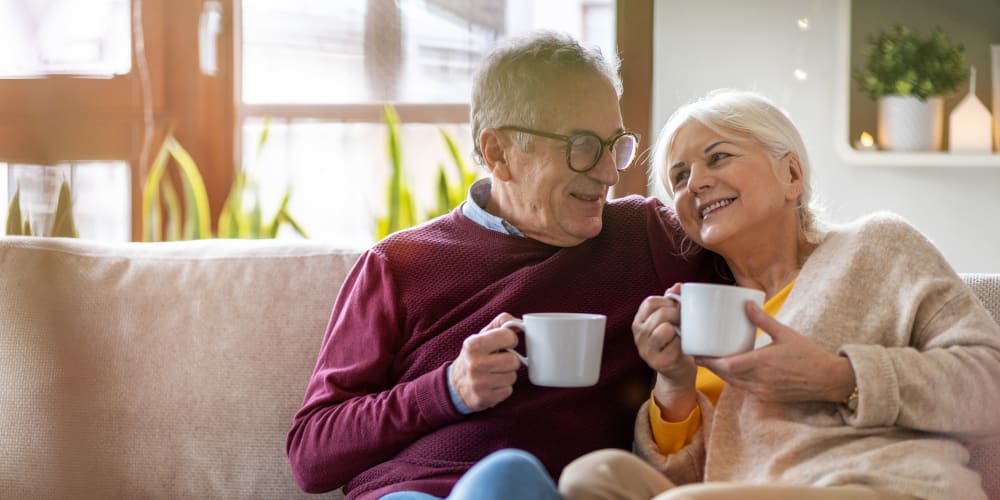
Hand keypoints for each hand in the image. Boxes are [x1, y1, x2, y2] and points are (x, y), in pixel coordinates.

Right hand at [450, 313, 522, 411]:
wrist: (455, 385)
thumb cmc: (474, 356)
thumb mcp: (482, 336)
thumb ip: (501, 323)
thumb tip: (520, 323)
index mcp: (473, 344)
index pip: (508, 336)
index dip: (510, 340)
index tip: (505, 343)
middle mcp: (475, 364)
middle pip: (513, 360)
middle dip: (510, 360)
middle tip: (499, 361)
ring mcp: (479, 383)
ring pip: (512, 376)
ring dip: (507, 375)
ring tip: (495, 373)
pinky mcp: (484, 398)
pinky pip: (508, 391)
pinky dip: (503, 388)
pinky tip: (493, 385)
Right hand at [633, 284, 697, 418]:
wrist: (677, 372)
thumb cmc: (674, 342)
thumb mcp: (669, 321)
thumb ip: (670, 303)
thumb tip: (677, 285)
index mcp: (639, 322)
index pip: (650, 302)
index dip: (667, 301)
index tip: (676, 307)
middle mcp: (639, 336)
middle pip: (659, 314)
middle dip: (677, 314)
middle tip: (684, 320)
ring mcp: (647, 350)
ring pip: (664, 329)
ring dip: (678, 329)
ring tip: (682, 333)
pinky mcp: (659, 362)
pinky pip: (674, 345)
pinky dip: (682, 344)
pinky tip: (683, 346)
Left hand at [696, 301, 855, 403]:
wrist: (828, 380)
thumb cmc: (808, 355)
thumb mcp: (785, 333)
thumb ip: (763, 320)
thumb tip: (746, 303)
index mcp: (762, 363)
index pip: (728, 365)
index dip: (710, 361)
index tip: (698, 352)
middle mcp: (760, 380)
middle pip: (726, 376)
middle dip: (711, 366)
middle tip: (698, 355)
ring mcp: (763, 391)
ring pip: (734, 384)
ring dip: (721, 374)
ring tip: (710, 362)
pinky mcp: (768, 397)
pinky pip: (744, 389)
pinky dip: (735, 380)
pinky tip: (732, 371)